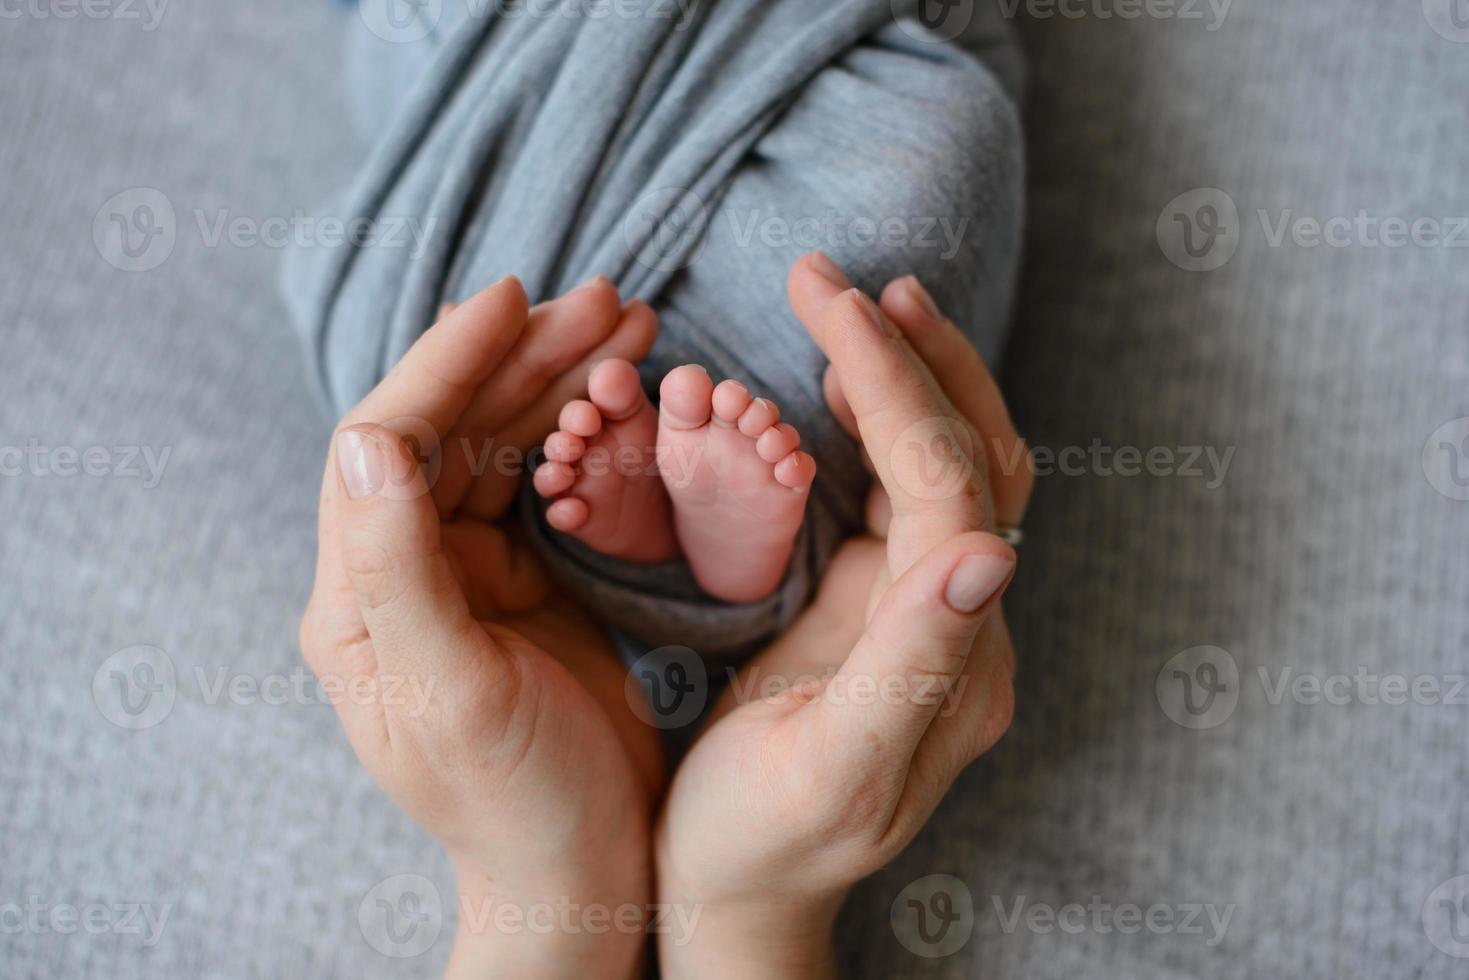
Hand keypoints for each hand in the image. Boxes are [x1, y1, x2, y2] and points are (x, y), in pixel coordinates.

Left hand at [299, 277, 661, 978]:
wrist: (583, 872)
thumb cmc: (514, 800)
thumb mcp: (451, 692)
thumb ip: (398, 569)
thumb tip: (363, 441)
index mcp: (359, 596)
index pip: (387, 444)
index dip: (444, 363)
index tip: (510, 300)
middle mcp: (403, 571)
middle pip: (452, 428)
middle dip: (522, 357)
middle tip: (604, 299)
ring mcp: (466, 574)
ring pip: (503, 444)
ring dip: (560, 380)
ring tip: (629, 323)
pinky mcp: (525, 582)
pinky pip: (548, 483)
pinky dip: (586, 432)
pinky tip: (626, 395)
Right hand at [655, 253, 1033, 977]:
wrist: (741, 897)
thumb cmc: (757, 840)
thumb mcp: (830, 765)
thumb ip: (913, 662)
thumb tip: (990, 550)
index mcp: (951, 659)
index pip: (949, 483)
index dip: (896, 382)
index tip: (830, 299)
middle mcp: (963, 630)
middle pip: (982, 461)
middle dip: (921, 359)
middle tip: (849, 283)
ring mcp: (932, 620)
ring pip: (959, 471)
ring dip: (919, 382)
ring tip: (863, 311)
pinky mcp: (892, 616)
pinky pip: (910, 497)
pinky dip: (885, 428)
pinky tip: (846, 392)